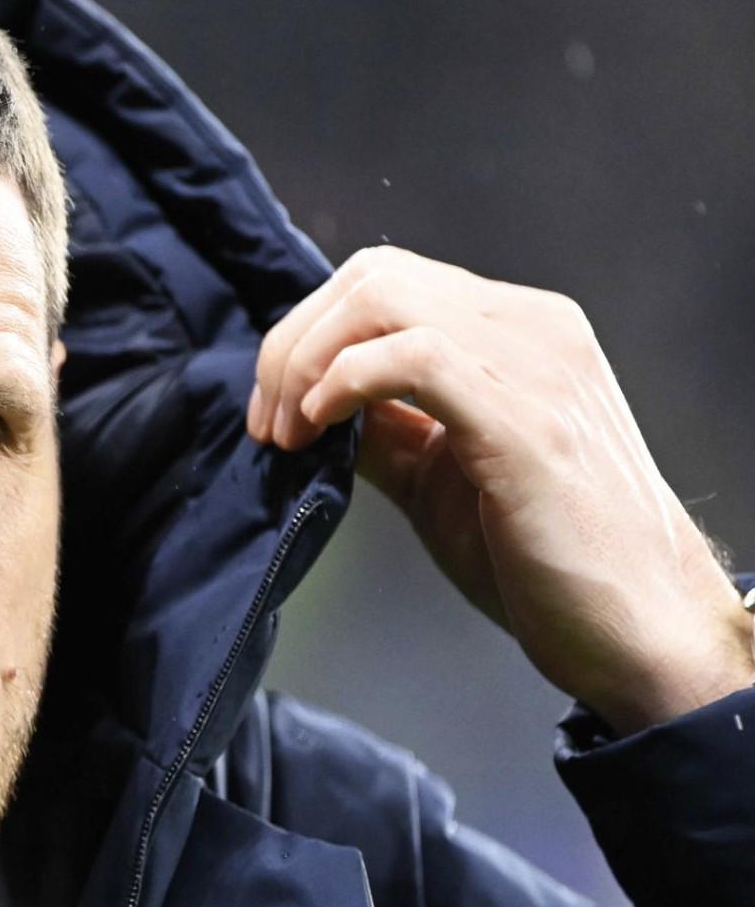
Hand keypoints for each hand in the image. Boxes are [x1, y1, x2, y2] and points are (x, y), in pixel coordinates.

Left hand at [250, 246, 752, 733]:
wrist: (637, 629)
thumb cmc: (544, 559)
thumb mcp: (438, 476)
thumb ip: (382, 429)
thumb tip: (304, 405)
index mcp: (517, 332)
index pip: (385, 283)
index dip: (307, 336)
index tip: (273, 413)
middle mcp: (532, 328)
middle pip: (372, 276)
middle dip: (293, 344)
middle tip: (269, 424)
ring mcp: (535, 365)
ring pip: (382, 298)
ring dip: (307, 362)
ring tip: (289, 434)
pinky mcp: (526, 418)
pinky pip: (412, 355)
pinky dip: (343, 382)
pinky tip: (323, 429)